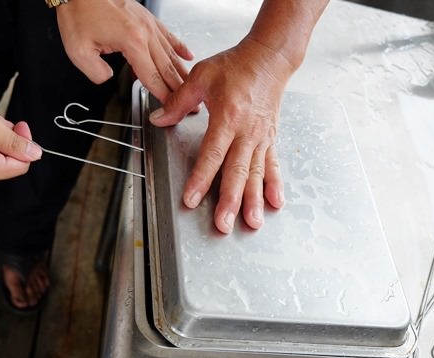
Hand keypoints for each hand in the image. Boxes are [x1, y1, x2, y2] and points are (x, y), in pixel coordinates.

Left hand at [55, 0, 192, 101]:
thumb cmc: (79, 12)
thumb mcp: (79, 51)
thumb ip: (96, 73)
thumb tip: (108, 78)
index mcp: (132, 42)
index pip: (152, 78)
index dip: (164, 97)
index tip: (173, 109)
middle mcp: (145, 33)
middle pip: (167, 69)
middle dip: (180, 90)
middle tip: (192, 106)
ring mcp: (149, 24)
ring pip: (171, 54)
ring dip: (182, 73)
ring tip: (192, 87)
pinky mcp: (147, 18)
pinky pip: (168, 35)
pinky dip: (180, 47)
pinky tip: (188, 56)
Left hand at [150, 38, 289, 233]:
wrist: (269, 58)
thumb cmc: (236, 66)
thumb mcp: (201, 76)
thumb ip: (178, 101)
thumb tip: (158, 119)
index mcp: (227, 117)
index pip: (211, 154)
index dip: (201, 178)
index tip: (191, 199)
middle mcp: (246, 132)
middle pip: (236, 171)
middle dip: (229, 200)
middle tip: (223, 224)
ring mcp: (260, 138)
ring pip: (256, 174)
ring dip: (253, 200)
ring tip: (252, 223)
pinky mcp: (270, 139)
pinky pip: (272, 165)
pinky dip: (274, 185)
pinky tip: (275, 203)